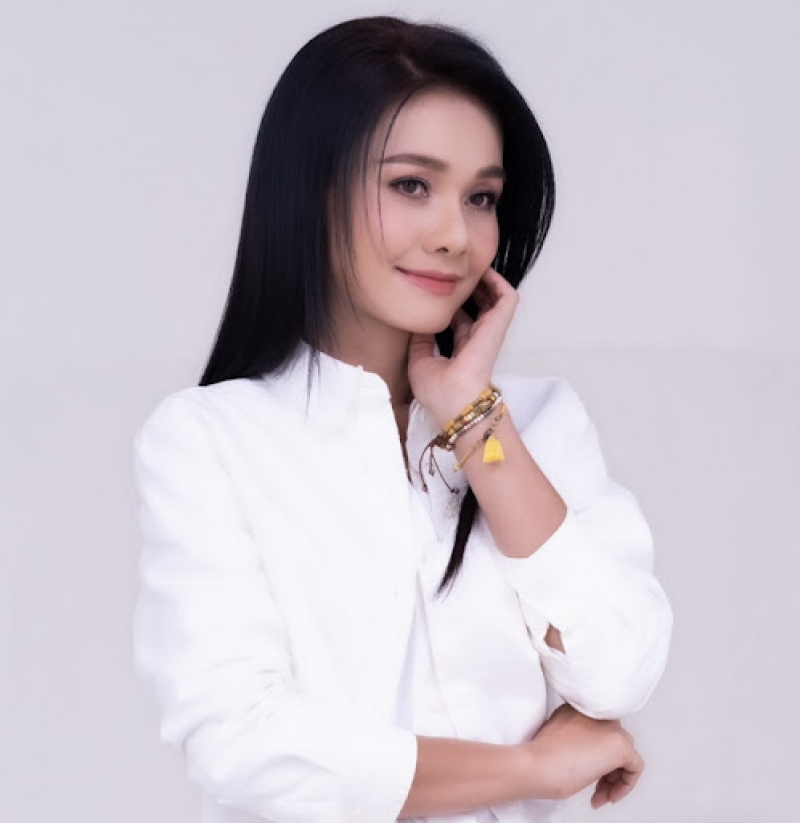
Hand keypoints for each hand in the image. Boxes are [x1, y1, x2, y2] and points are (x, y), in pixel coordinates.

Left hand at [407, 267, 518, 426]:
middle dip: (469, 290)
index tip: (439, 292)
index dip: (452, 306)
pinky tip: (484, 271)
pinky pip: (507, 297)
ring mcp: (490, 331)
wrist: (455, 398)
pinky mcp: (499, 325)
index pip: (460, 323)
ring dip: (485, 282)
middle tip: (455, 273)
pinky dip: (499, 282)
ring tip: (471, 265)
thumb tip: (416, 324)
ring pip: (494, 299)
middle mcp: (477, 339)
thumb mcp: (419, 362)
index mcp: (461, 350)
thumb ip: (419, 341)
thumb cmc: (439, 389)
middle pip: (478, 308)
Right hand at [523, 704, 643, 807]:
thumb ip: (576, 735)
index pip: (599, 730)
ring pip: (625, 753)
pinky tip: (609, 795)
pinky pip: (634, 767)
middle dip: (607, 767)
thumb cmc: (540, 757)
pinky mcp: (620, 746)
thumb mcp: (556, 735)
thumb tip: (588, 753)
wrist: (538, 765)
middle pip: (613, 740)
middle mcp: (596, 713)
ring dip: (614, 778)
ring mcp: (610, 727)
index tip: (588, 769)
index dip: (595, 754)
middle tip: (596, 786)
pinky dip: (625, 785)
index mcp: (579, 707)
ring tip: (600, 795)